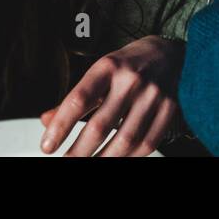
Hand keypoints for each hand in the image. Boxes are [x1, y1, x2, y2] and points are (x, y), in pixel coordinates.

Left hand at [39, 36, 184, 156]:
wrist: (172, 53)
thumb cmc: (131, 64)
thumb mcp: (100, 72)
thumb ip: (76, 97)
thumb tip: (47, 120)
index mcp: (109, 66)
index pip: (79, 100)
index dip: (60, 127)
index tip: (47, 146)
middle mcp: (131, 80)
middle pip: (101, 126)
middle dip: (78, 152)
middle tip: (66, 162)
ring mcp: (153, 95)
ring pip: (125, 140)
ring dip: (104, 159)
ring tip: (90, 164)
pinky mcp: (169, 109)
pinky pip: (147, 143)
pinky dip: (129, 157)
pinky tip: (116, 159)